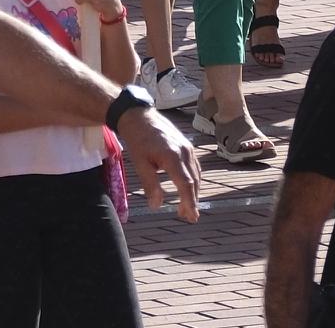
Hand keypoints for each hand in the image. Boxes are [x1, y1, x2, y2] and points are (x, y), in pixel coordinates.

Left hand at [114, 102, 203, 220]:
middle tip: (189, 218)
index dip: (190, 202)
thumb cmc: (138, 140)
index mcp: (172, 156)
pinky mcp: (187, 146)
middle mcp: (184, 152)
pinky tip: (189, 188)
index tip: (192, 216)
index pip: (185, 184)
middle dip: (192, 201)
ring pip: (196, 175)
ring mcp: (188, 148)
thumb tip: (156, 206)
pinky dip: (194, 180)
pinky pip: (195, 167)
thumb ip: (150, 184)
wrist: (139, 116)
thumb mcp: (140, 163)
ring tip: (188, 208)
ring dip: (194, 192)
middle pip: (193, 181)